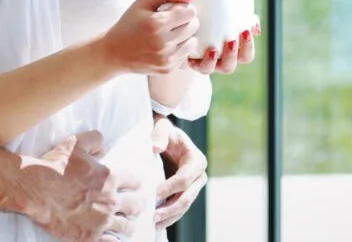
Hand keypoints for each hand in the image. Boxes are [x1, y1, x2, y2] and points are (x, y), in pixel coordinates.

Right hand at [28, 131, 142, 241]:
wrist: (36, 190)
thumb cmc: (55, 166)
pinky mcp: (89, 236)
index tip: (133, 187)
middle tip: (135, 207)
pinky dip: (114, 240)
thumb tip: (104, 148)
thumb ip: (95, 140)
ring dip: (128, 224)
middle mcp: (110, 201)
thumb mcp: (76, 143)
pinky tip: (113, 238)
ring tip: (127, 224)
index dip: (134, 184)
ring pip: (126, 226)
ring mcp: (101, 221)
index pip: (134, 182)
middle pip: (135, 206)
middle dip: (136, 205)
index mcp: (110, 178)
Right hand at [101, 0, 198, 74]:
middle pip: (194, 25)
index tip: (172, 10)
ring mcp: (166, 58)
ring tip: (168, 34)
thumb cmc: (130, 23)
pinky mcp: (167, 69)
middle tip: (170, 22)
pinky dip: (179, 49)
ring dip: (185, 36)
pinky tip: (165, 46)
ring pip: (193, 41)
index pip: (190, 12)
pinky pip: (186, 55)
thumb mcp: (143, 1)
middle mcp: (163, 43)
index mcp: (157, 23)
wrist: (114, 52)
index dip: (182, 8)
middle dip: (185, 21)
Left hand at [151, 114, 207, 229]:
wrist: (167, 138)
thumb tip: (155, 148)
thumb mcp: (162, 127)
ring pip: (183, 207)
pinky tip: (156, 224)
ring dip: (169, 217)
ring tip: (152, 224)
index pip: (185, 178)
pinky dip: (168, 218)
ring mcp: (194, 187)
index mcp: (196, 160)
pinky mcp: (186, 194)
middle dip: (169, 208)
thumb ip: (159, 134)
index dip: (169, 188)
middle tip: (152, 216)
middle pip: (186, 197)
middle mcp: (199, 175)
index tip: (153, 194)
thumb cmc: (164, 132)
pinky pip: (179, 209)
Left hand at [188, 16, 259, 73]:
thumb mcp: (230, 15)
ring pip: (209, 69)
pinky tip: (194, 51)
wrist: (191, 23)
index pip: (246, 56)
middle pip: (229, 67)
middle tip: (232, 41)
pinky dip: (194, 60)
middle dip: (232, 55)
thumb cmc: (216, 19)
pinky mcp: (190, 61)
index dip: (248, 46)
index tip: (246, 31)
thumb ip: (244, 16)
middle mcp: (219, 62)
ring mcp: (204, 63)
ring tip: (213, 49)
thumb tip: (255, 23)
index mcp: (233, 53)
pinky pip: (192, 65)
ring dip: (212, 60)